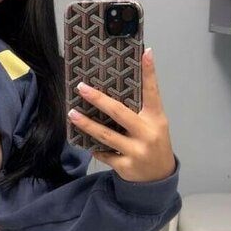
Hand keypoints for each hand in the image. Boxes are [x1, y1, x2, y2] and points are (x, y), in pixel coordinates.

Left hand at [67, 48, 175, 182]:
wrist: (159, 178)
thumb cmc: (154, 143)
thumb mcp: (155, 124)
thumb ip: (141, 109)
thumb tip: (116, 88)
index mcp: (156, 119)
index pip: (153, 92)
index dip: (150, 72)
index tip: (146, 52)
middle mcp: (147, 133)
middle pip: (120, 113)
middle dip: (99, 99)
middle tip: (81, 87)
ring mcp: (136, 151)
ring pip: (106, 135)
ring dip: (87, 124)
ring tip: (72, 114)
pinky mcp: (126, 166)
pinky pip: (105, 154)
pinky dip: (95, 147)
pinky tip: (85, 141)